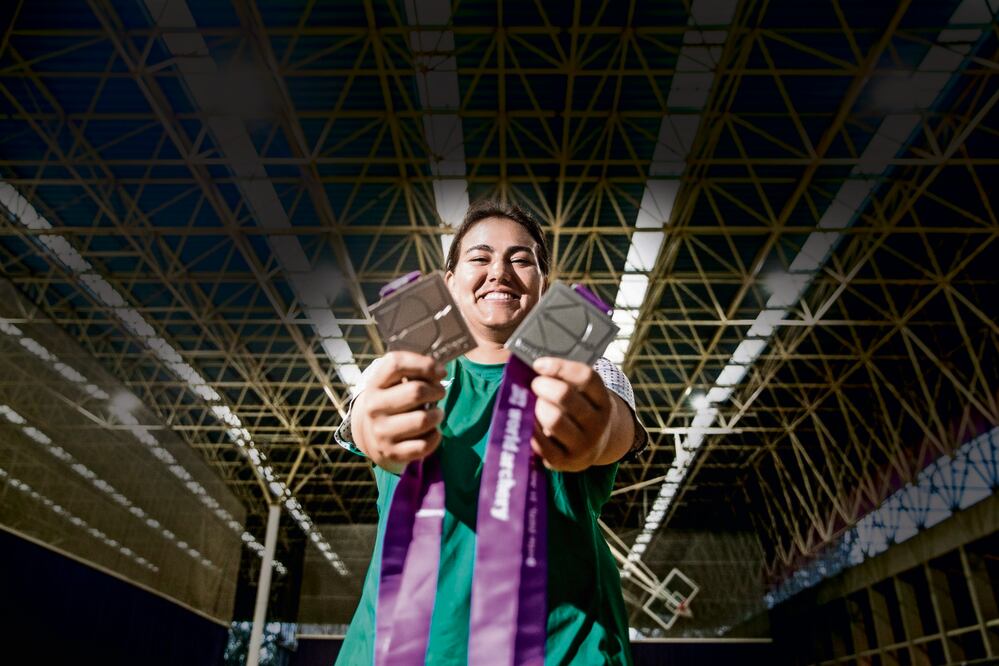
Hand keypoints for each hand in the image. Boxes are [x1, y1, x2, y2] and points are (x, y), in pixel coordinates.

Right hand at [351, 351, 446, 473]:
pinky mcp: (392, 452)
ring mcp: (381, 432)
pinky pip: (424, 444)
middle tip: (440, 393)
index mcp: (375, 384)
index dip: (424, 364)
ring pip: (423, 420)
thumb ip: (415, 371)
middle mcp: (373, 408)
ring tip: (436, 414)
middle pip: (416, 391)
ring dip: (438, 415)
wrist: (373, 436)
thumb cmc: (394, 401)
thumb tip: (439, 372)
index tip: (440, 372)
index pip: (396, 364)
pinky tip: (432, 431)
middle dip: (437, 390)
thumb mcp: (395, 382)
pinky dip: (435, 437)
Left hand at [529, 357, 611, 471]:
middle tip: (534, 384)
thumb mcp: (583, 394)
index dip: (559, 367)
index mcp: (603, 401)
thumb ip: (565, 380)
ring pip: (554, 420)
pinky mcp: (566, 462)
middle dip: (543, 386)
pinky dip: (531, 430)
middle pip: (565, 396)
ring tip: (533, 404)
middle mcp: (597, 423)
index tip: (539, 364)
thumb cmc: (579, 411)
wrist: (593, 446)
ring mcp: (583, 445)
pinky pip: (542, 444)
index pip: (586, 377)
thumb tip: (534, 367)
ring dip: (537, 408)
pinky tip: (528, 422)